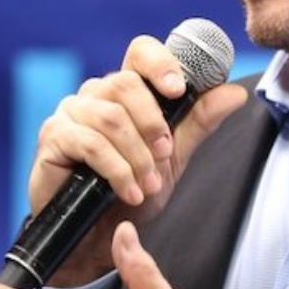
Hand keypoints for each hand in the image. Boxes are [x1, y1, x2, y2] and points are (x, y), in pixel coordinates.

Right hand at [29, 35, 246, 283]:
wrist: (103, 236)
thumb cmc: (136, 190)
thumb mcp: (176, 156)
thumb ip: (201, 121)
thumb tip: (236, 93)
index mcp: (127, 90)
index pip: (141, 52)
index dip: (160, 63)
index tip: (178, 89)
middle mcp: (96, 94)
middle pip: (124, 82)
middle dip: (153, 123)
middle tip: (165, 155)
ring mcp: (71, 113)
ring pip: (110, 117)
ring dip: (137, 156)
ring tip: (149, 184)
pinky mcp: (53, 137)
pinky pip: (89, 143)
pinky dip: (116, 170)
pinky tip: (129, 191)